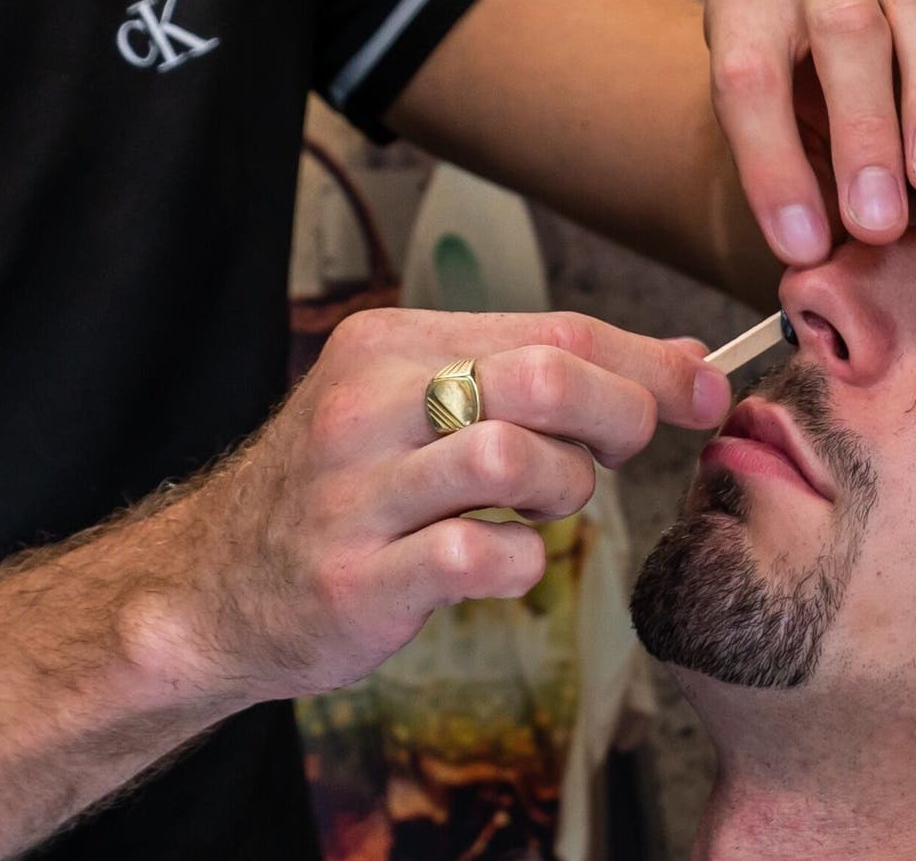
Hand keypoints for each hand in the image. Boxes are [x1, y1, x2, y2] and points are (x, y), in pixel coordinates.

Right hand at [148, 309, 726, 703]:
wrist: (212, 589)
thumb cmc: (341, 494)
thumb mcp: (417, 406)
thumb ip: (533, 378)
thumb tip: (680, 362)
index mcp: (390, 345)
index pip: (553, 327)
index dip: (648, 360)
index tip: (703, 389)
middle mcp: (367, 405)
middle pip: (544, 375)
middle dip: (619, 414)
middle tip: (621, 453)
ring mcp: (357, 492)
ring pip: (514, 458)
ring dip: (564, 490)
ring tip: (541, 510)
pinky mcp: (357, 577)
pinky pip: (478, 557)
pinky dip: (519, 565)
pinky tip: (500, 564)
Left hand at [706, 0, 915, 261]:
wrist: (833, 38)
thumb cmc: (800, 100)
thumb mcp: (778, 136)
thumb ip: (797, 182)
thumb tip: (823, 259)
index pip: (749, 74)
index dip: (773, 165)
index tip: (804, 247)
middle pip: (844, 29)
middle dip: (863, 133)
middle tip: (880, 223)